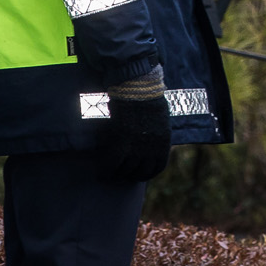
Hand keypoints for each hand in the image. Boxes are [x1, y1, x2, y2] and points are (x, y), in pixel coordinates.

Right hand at [100, 66, 171, 182]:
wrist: (140, 89)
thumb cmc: (148, 99)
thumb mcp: (159, 120)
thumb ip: (155, 134)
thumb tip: (148, 139)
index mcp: (163, 144)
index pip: (157, 168)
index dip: (146, 174)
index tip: (138, 175)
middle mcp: (152, 149)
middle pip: (140, 172)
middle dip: (130, 176)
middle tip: (121, 176)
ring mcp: (137, 147)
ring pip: (126, 170)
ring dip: (117, 175)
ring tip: (110, 175)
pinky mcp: (122, 142)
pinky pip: (113, 163)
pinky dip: (106, 171)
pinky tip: (101, 175)